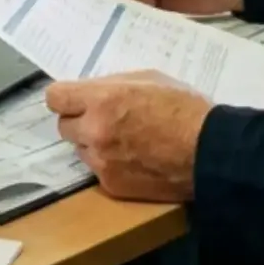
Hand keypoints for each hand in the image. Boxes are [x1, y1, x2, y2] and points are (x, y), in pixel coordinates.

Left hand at [46, 72, 211, 201]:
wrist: (209, 152)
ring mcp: (101, 162)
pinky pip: (97, 171)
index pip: (55, 97)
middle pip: (64, 126)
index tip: (75, 100)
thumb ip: (114, 85)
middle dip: (80, 121)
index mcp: (102, 100)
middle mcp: (94, 131)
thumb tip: (93, 91)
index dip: (65, 97)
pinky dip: (110, 165)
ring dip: (94, 144)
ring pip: (81, 150)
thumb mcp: (150, 79)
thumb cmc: (184, 109)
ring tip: (124, 141)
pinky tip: (134, 160)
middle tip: (104, 120)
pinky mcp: (111, 185)